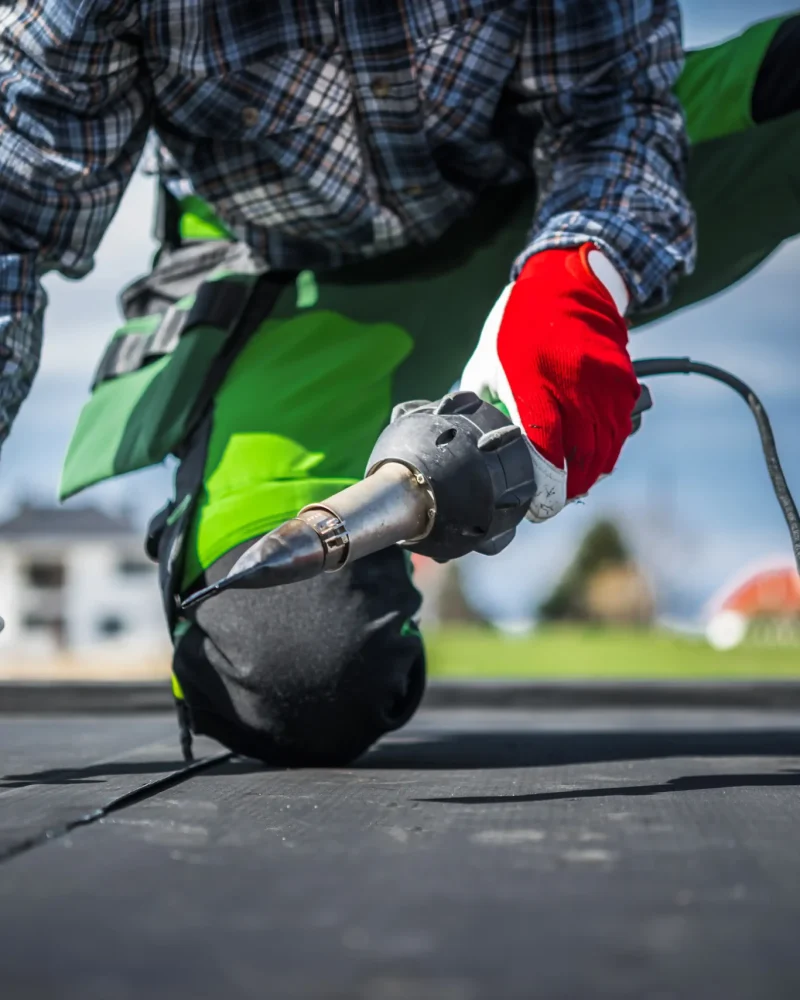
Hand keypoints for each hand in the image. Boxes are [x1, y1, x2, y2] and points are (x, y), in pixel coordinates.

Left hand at [460, 244, 639, 520]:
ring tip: (573, 485)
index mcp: (530, 383)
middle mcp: (571, 385)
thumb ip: (481, 405)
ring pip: (606, 448)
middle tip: (554, 501)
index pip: (546, 451)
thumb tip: (472, 443)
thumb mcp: (485, 362)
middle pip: (580, 457)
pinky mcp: (622, 380)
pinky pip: (621, 428)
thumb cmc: (517, 325)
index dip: (547, 488)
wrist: (566, 283)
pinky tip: (593, 456)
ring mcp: (602, 383)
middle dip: (568, 489)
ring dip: (590, 473)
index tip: (539, 506)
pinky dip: (609, 448)